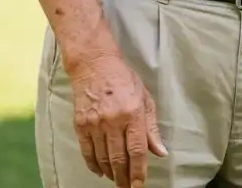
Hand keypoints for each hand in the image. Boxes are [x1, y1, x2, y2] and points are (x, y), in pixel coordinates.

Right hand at [69, 52, 167, 187]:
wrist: (95, 65)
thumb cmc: (124, 79)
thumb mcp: (144, 98)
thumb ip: (151, 127)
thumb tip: (160, 152)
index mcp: (133, 113)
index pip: (137, 150)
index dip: (139, 171)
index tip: (139, 185)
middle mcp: (114, 121)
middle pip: (119, 159)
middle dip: (124, 178)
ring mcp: (95, 124)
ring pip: (103, 158)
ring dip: (111, 173)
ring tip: (117, 179)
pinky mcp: (81, 125)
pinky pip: (87, 152)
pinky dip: (94, 165)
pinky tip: (100, 171)